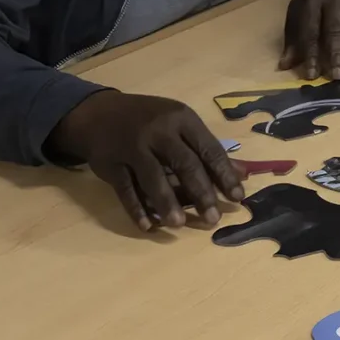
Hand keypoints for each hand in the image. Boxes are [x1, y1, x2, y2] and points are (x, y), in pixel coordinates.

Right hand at [46, 90, 243, 231]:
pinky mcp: (110, 162)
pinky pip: (125, 189)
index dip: (224, 175)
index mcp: (182, 119)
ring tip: (180, 224)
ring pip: (153, 178)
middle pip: (184, 164)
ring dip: (167, 202)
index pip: (209, 149)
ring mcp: (132, 146)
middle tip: (213, 218)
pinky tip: (148, 226)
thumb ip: (206, 148)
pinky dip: (136, 209)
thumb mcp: (179, 124)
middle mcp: (159, 131)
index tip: (237, 198)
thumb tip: (241, 174)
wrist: (98, 113)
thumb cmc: (149, 121)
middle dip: (201, 193)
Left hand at [281, 0, 339, 80]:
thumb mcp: (298, 14)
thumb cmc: (316, 3)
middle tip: (338, 76)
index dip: (311, 53)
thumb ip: (293, 39)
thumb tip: (285, 65)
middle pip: (337, 28)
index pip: (311, 30)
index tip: (312, 74)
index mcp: (312, 3)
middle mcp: (336, 2)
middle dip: (337, 53)